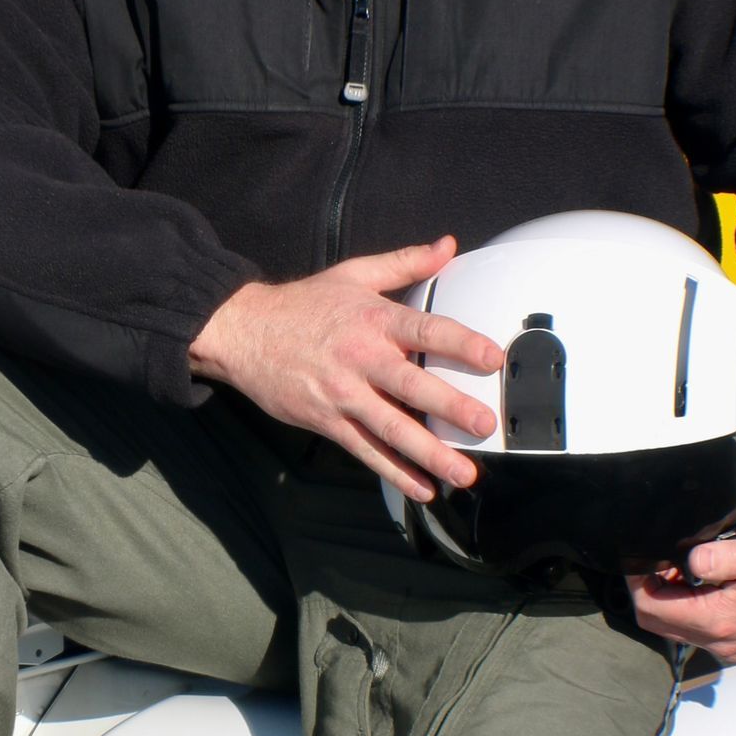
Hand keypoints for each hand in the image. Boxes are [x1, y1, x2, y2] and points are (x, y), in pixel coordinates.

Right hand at [190, 234, 502, 500]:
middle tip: (484, 425)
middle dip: (451, 406)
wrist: (243, 332)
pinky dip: (394, 472)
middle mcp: (361, 358)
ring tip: (464, 473)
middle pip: (412, 384)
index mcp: (373, 319)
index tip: (492, 358)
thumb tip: (448, 246)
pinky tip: (423, 489)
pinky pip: (366, 451)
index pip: (425, 330)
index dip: (460, 343)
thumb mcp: (353, 274)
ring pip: (391, 428)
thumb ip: (405, 263)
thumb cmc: (303, 305)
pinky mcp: (327, 421)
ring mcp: (343, 394)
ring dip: (429, 453)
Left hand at [626, 520, 735, 664]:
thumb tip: (690, 563)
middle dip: (650, 591)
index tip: (642, 556)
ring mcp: (734, 645)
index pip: (653, 610)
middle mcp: (725, 642)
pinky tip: (704, 581)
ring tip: (683, 566)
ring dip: (671, 599)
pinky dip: (690, 606)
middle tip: (661, 559)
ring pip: (677, 627)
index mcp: (723, 622)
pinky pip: (699, 629)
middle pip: (659, 624)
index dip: (639, 582)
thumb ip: (724, 558)